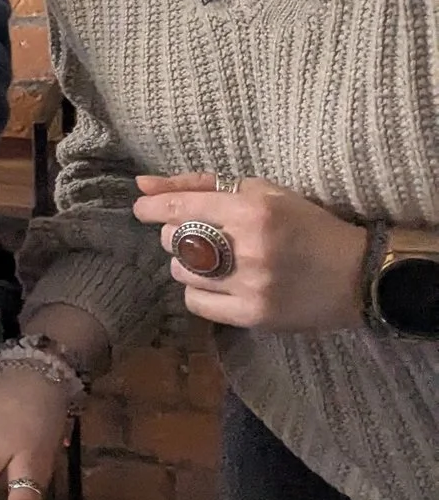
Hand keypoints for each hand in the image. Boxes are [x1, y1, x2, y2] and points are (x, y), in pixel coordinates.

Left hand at [132, 174, 367, 331]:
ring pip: (181, 272)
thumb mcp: (261, 192)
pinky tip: (221, 283)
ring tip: (216, 260)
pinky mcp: (253, 315)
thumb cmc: (306, 225)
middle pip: (174, 240)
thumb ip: (198, 184)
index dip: (151, 208)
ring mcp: (250, 284)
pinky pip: (196, 303)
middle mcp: (247, 246)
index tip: (142, 209)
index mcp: (251, 209)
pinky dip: (200, 291)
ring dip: (189, 264)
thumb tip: (142, 185)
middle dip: (178, 235)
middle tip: (202, 235)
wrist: (356, 274)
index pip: (178, 207)